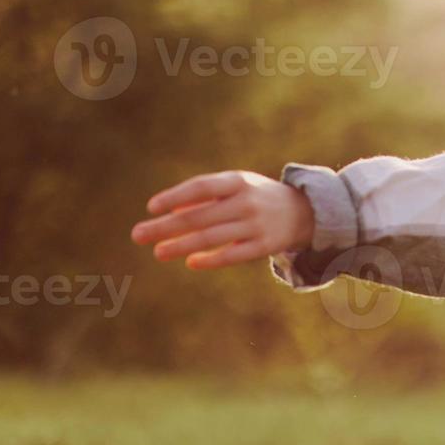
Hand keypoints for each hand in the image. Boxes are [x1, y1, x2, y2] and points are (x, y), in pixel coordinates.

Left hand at [132, 171, 314, 269]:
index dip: (175, 197)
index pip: (201, 187)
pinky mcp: (266, 246)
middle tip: (138, 235)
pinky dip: (212, 259)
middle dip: (166, 226)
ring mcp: (257, 225)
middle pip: (200, 215)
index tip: (151, 208)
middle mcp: (247, 202)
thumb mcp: (235, 187)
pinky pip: (234, 254)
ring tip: (158, 252)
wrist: (306, 212)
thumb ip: (204, 197)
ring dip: (182, 245)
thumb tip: (167, 213)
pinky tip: (191, 262)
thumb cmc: (258, 197)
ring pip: (212, 237)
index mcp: (238, 182)